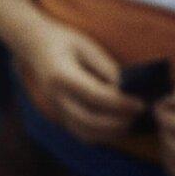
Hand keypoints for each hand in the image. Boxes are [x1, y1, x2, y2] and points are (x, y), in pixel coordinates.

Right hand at [21, 22, 142, 143]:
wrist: (34, 43)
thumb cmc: (64, 40)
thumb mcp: (88, 47)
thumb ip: (107, 69)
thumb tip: (128, 90)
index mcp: (61, 76)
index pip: (96, 97)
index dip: (121, 103)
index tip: (140, 103)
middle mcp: (56, 95)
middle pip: (90, 120)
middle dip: (118, 122)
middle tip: (138, 115)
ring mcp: (55, 106)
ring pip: (85, 131)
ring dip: (109, 132)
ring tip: (129, 122)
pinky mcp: (58, 112)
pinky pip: (79, 131)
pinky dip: (99, 134)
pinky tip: (114, 126)